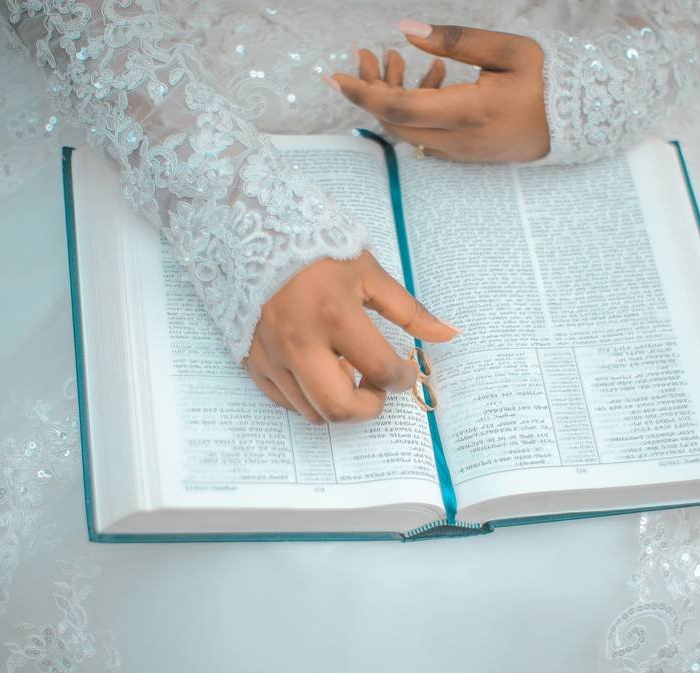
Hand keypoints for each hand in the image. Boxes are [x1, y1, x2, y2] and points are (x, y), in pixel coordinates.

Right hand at [243, 250, 457, 423]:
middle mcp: (299, 342)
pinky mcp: (251, 361)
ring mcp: (271, 356)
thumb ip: (409, 310)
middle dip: (369, 408)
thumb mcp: (368, 272)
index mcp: (335, 315)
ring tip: (346, 369)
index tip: (406, 370)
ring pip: (312, 411)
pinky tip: (320, 371)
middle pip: (340, 409)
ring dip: (339, 402)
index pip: (380, 370)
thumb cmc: (317, 250)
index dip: (403, 378)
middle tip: (377, 386)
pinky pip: (284, 401)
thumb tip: (448, 334)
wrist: (253, 234)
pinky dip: (309, 398)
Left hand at [328, 21, 548, 162]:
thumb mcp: (507, 50)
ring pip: (408, 130)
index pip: (398, 107)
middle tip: (366, 55)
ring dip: (392, 98)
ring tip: (396, 60)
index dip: (361, 93)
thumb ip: (455, 40)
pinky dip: (414, 109)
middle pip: (395, 121)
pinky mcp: (466, 155)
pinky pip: (426, 135)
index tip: (334, 76)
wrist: (580, 121)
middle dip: (371, 89)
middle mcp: (458, 140)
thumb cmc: (549, 80)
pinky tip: (430, 80)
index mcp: (467, 112)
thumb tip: (405, 32)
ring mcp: (461, 153)